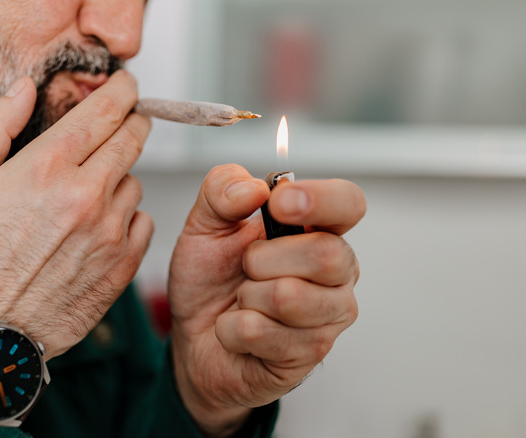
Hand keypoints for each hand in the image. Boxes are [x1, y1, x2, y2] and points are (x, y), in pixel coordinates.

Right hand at [0, 71, 153, 359]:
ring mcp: (109, 232)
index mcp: (46, 168)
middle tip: (123, 122)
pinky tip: (99, 225)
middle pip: (132, 139)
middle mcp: (86, 196)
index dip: (121, 91)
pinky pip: (143, 221)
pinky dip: (128, 216)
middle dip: (132, 122)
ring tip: (89, 192)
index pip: (104, 111)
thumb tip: (24, 88)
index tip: (125, 86)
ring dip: (121, 176)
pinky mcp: (122, 265)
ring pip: (135, 181)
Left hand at [168, 164, 364, 435]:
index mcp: (319, 230)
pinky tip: (237, 330)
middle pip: (324, 254)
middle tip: (245, 268)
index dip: (320, 199)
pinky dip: (231, 329)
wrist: (194, 334)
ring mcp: (329, 316)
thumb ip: (221, 191)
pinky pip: (259, 332)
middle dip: (262, 259)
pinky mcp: (309, 354)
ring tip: (243, 300)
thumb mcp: (204, 224)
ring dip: (246, 297)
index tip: (279, 203)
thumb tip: (254, 188)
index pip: (349, 203)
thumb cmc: (211, 278)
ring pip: (289, 297)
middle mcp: (337, 272)